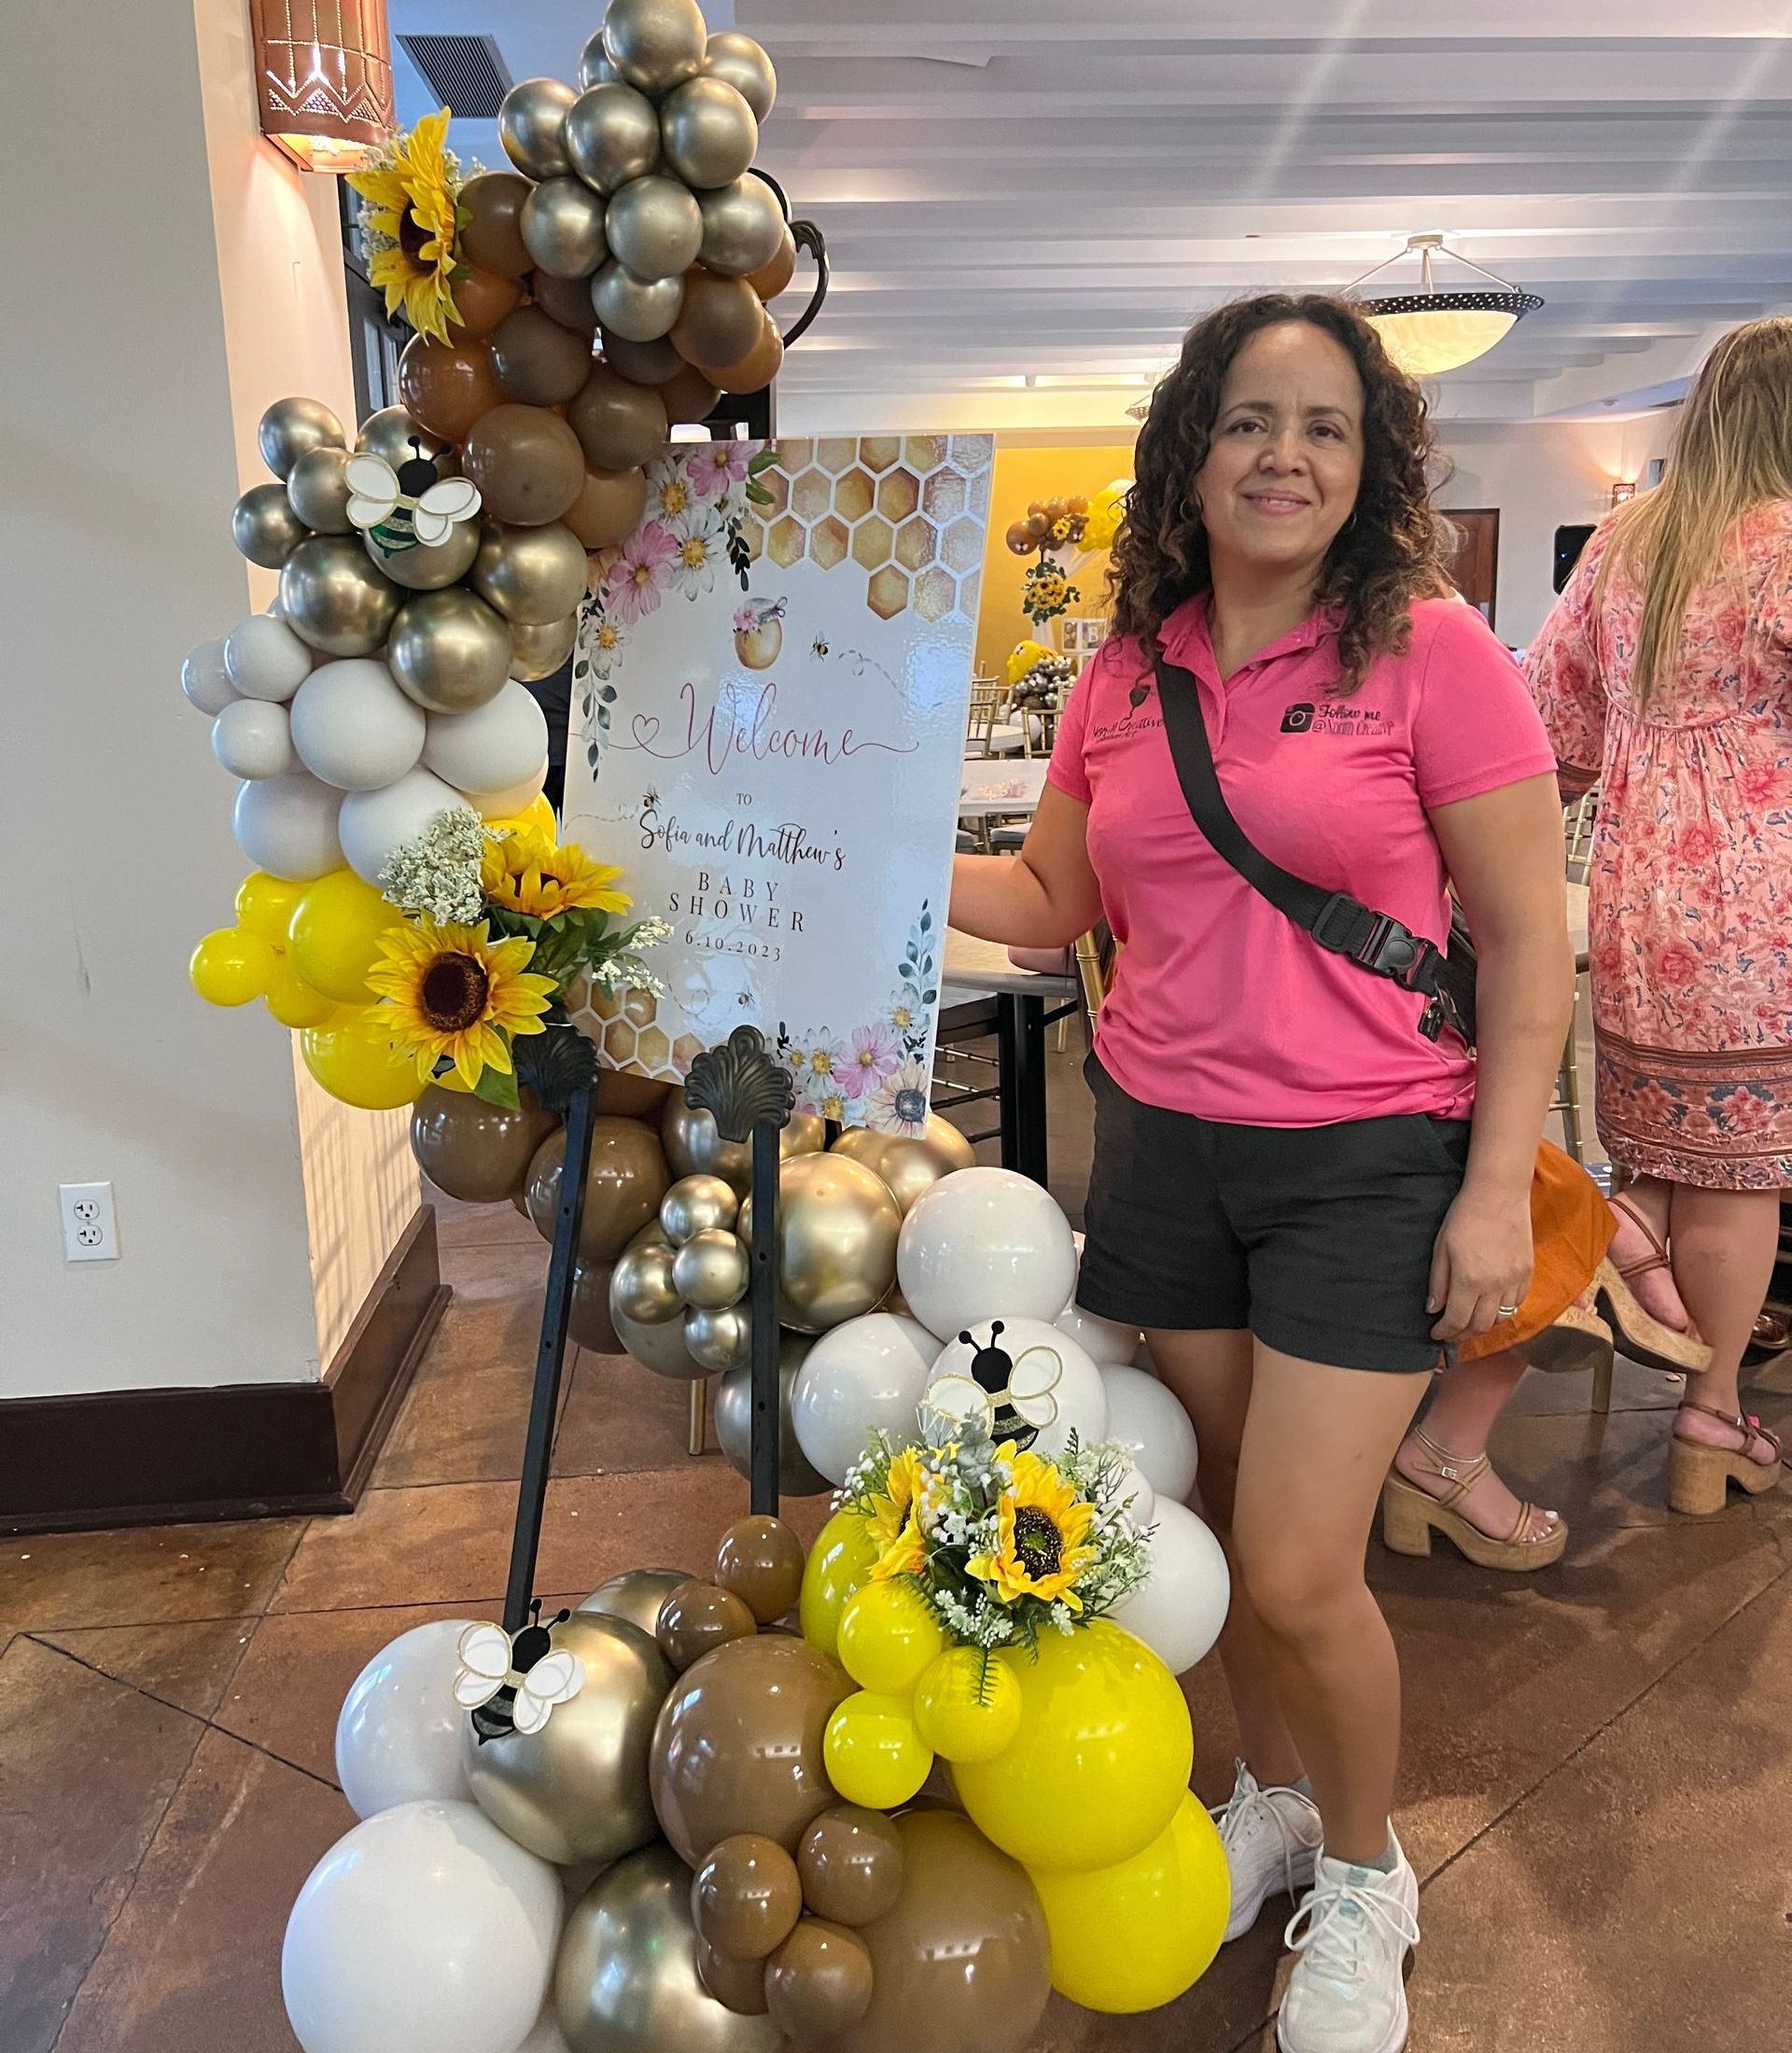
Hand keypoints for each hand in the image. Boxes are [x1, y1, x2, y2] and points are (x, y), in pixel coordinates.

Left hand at [1428, 1184, 1532, 1341]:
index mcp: (1468, 1280)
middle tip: (1451, 1331)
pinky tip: (1491, 1305)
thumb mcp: (1441, 1248)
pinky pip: (1517, 1303)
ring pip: (1501, 1319)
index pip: (1456, 1320)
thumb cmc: (1465, 1216)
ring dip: (1484, 1324)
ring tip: (1470, 1320)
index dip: (1444, 1332)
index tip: (1436, 1334)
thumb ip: (1437, 1282)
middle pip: (1480, 1326)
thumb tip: (1433, 1309)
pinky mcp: (1527, 1272)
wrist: (1499, 1194)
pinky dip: (1503, 1310)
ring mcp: (1514, 1280)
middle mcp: (1494, 1286)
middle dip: (1462, 1334)